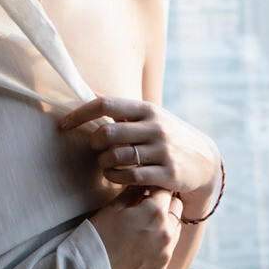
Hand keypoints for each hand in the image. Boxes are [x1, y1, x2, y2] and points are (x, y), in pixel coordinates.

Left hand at [60, 97, 219, 211]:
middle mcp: (155, 127)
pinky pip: (129, 176)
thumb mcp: (151, 117)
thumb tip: (92, 91)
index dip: (80, 114)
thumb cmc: (168, 137)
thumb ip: (123, 108)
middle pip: (107, 133)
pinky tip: (113, 176)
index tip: (63, 125)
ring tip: (104, 164)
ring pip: (115, 156)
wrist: (204, 161)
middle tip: (96, 148)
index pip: (106, 105)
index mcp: (147, 109)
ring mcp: (162, 151)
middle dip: (94, 143)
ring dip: (102, 163)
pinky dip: (114, 177)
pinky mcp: (167, 174)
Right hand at [87, 186, 182, 268]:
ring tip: (144, 228)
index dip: (156, 187)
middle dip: (165, 204)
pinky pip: (167, 250)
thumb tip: (144, 181)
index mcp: (155, 212)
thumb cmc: (97, 236)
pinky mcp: (161, 268)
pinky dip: (159, 245)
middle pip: (177, 208)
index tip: (148, 190)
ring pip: (176, 230)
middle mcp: (166, 232)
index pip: (165, 190)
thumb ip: (133, 192)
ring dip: (165, 224)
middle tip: (147, 207)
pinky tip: (140, 247)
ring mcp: (165, 253)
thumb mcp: (113, 208)